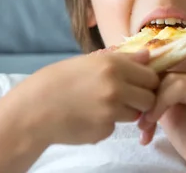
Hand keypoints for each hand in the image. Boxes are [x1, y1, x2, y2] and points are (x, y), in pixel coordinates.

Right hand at [11, 50, 159, 145]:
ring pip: (135, 114)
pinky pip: (116, 127)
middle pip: (149, 97)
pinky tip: (89, 117)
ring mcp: (111, 111)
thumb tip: (147, 55)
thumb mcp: (89, 61)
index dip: (147, 81)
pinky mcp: (104, 130)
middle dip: (141, 99)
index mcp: (113, 65)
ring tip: (102, 105)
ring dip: (126, 112)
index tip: (139, 83)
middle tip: (126, 98)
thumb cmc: (60, 80)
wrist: (34, 109)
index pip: (151, 76)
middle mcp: (116, 87)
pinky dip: (107, 123)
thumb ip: (122, 59)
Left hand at [137, 73, 185, 172]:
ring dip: (153, 102)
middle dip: (149, 96)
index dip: (148, 86)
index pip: (168, 68)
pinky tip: (154, 121)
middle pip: (168, 72)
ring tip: (146, 125)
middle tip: (141, 122)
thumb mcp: (169, 111)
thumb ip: (159, 94)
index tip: (138, 110)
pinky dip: (161, 103)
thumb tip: (136, 81)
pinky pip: (180, 88)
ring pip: (172, 79)